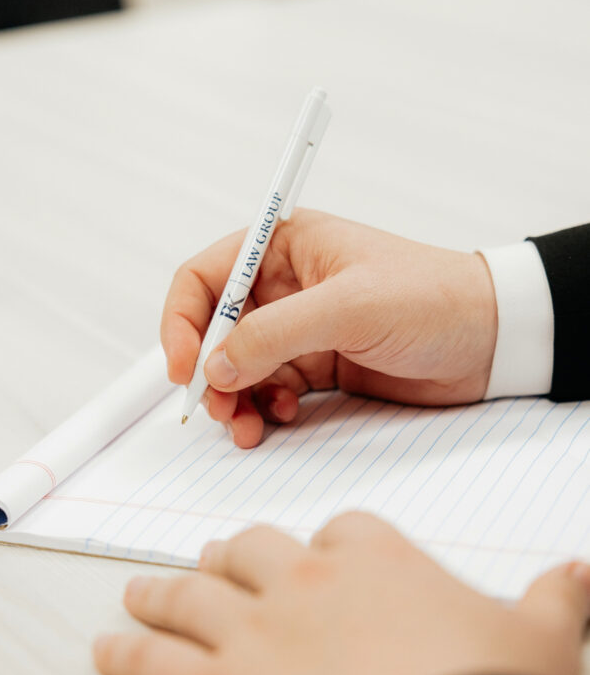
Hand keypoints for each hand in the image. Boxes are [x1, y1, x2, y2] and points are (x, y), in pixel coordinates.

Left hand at [93, 513, 589, 674]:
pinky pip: (157, 662)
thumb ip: (556, 598)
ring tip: (143, 592)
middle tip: (217, 561)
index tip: (317, 554)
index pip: (340, 532)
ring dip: (164, 592)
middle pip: (253, 550)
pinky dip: (128, 654)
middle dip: (233, 557)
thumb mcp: (542, 638)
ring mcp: (256, 632)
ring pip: (193, 594)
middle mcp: (307, 584)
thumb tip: (581, 574)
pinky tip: (110, 651)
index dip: (324, 545)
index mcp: (377, 563)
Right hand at [160, 209, 497, 446]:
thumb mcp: (349, 307)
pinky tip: (281, 418)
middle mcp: (286, 287)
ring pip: (241, 368)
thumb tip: (215, 366)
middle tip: (216, 407)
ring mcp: (302, 329)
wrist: (493, 340)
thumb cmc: (433, 298)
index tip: (181, 367)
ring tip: (247, 426)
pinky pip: (271, 390)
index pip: (206, 278)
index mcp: (286, 247)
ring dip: (235, 399)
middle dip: (209, 372)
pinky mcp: (320, 366)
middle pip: (216, 331)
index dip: (183, 321)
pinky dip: (265, 409)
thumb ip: (275, 335)